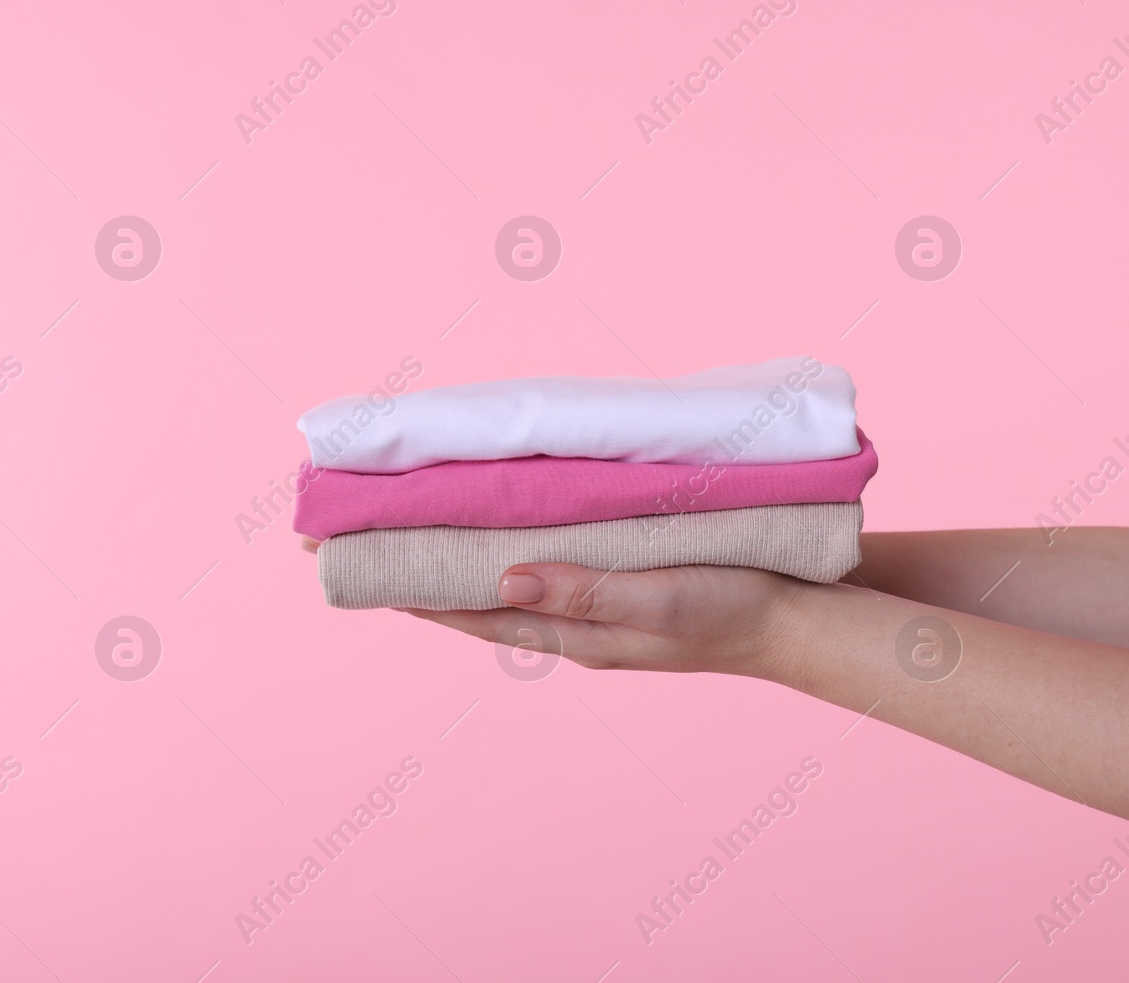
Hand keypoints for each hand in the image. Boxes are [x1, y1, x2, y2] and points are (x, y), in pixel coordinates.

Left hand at [403, 562, 809, 676]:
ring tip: (415, 531)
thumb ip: (584, 591)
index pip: (475, 612)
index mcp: (575, 635)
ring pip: (509, 582)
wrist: (799, 618)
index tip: (364, 565)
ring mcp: (595, 607)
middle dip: (424, 572)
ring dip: (462, 558)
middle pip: (481, 599)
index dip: (418, 590)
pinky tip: (502, 527)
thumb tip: (503, 580)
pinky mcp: (618, 582)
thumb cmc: (733, 609)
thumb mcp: (656, 601)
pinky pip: (547, 567)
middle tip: (367, 539)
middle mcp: (574, 626)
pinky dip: (511, 547)